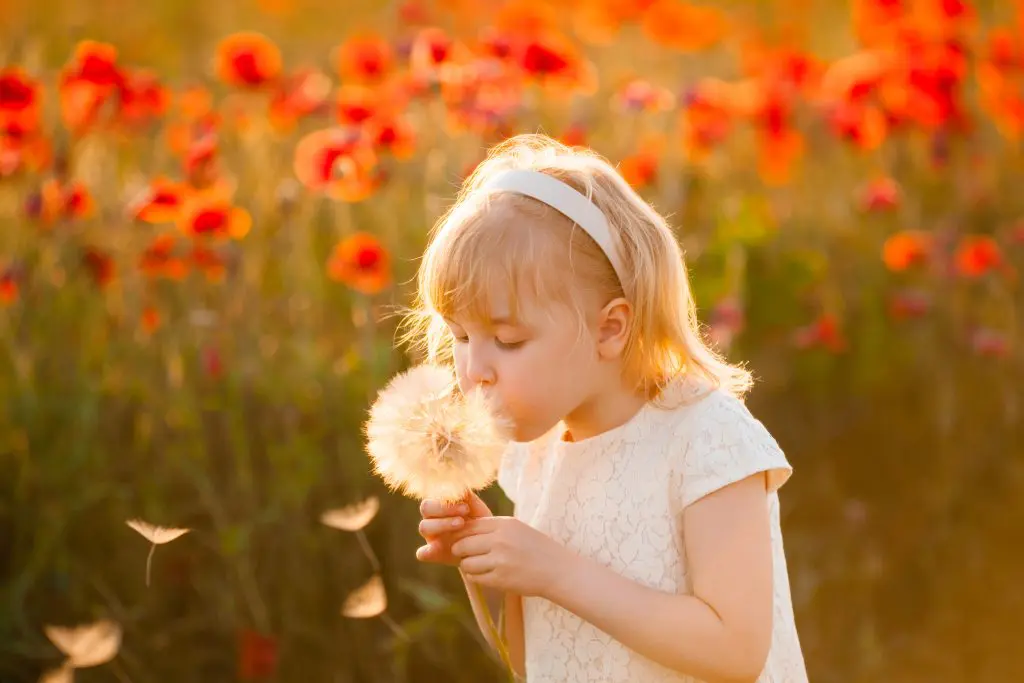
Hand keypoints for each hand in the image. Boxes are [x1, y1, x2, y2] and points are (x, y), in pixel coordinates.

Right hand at [415, 491, 491, 565]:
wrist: (486, 545)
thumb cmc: (480, 523)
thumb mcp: (477, 510)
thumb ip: (468, 498)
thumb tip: (462, 487)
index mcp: (439, 505)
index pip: (436, 495)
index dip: (448, 498)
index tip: (466, 504)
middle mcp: (432, 518)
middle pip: (426, 508)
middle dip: (444, 508)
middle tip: (465, 511)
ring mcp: (431, 536)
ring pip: (424, 526)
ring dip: (441, 524)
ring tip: (461, 524)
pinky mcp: (433, 553)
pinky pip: (422, 553)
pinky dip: (426, 551)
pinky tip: (435, 549)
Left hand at [450, 516, 571, 597]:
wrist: (556, 569)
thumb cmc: (535, 548)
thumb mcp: (516, 529)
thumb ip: (492, 528)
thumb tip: (461, 531)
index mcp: (504, 524)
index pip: (469, 526)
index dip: (460, 534)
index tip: (461, 540)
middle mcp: (500, 540)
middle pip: (463, 544)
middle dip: (460, 551)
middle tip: (464, 555)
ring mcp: (500, 560)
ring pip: (466, 563)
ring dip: (468, 566)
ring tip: (478, 566)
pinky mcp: (500, 579)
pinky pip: (475, 577)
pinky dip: (476, 577)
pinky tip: (486, 575)